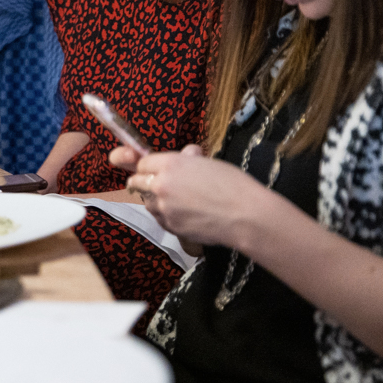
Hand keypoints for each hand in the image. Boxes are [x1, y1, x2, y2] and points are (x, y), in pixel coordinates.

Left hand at [124, 144, 270, 248]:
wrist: (246, 216)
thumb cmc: (233, 184)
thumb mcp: (209, 162)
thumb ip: (189, 160)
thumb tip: (186, 156)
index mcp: (170, 164)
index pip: (143, 163)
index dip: (148, 166)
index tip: (152, 169)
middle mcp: (161, 185)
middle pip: (136, 182)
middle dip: (142, 181)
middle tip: (153, 184)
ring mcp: (164, 208)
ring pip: (147, 202)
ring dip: (154, 200)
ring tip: (173, 200)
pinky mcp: (171, 226)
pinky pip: (160, 218)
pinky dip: (165, 215)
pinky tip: (181, 214)